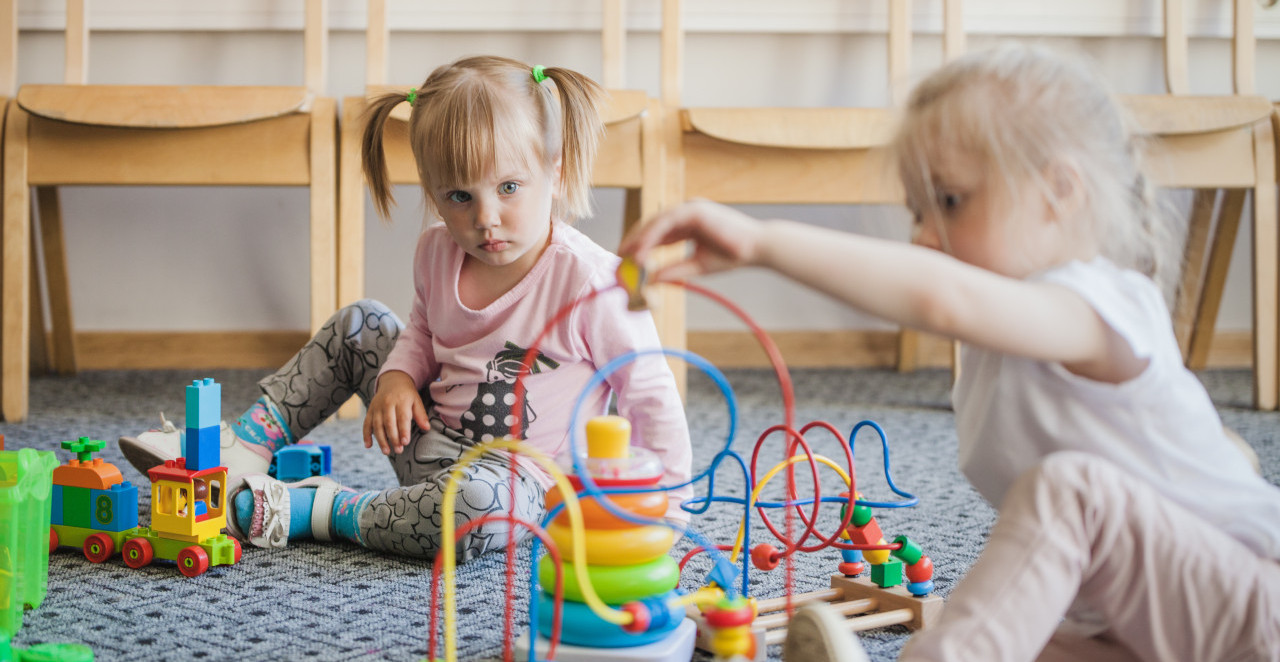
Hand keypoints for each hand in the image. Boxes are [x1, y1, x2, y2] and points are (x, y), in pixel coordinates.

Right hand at [363, 370, 429, 454]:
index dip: (403, 431)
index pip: (402, 418)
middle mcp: (387, 404)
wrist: (393, 380)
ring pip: (377, 425)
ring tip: (386, 451)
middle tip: (398, 450)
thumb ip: (421, 415)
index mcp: (401, 401)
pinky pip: (366, 423)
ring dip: (381, 440)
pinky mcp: (370, 410)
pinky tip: (368, 445)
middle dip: (393, 438)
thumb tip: (427, 428)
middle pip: (389, 423)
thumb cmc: (407, 394)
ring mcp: (377, 407)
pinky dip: (366, 435)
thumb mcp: (416, 401)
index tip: (405, 442)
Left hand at [617, 199, 766, 281]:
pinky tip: (642, 252)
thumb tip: (651, 281)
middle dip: (635, 239)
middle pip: (653, 223)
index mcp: (690, 223)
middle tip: (619, 256)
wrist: (757, 249)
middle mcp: (688, 212)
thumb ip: (674, 271)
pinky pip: (666, 223)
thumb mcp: (697, 265)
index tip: (627, 258)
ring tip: (627, 257)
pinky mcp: (694, 209)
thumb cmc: (732, 256)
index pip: (659, 232)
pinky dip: (652, 237)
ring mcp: (690, 208)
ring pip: (656, 222)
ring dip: (640, 240)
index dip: (642, 244)